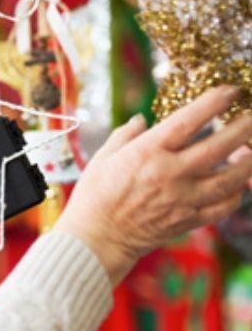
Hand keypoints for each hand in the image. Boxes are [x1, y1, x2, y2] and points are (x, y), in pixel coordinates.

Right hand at [56, 86, 251, 284]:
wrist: (96, 239)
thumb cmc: (94, 197)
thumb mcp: (102, 158)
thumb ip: (125, 135)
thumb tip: (141, 120)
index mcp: (146, 153)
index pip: (188, 121)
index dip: (214, 102)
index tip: (229, 91)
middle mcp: (169, 174)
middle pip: (219, 146)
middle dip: (243, 128)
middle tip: (251, 118)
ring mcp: (182, 199)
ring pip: (230, 178)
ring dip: (247, 163)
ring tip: (250, 151)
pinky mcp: (187, 220)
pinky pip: (224, 206)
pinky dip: (236, 194)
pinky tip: (236, 184)